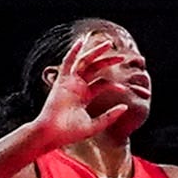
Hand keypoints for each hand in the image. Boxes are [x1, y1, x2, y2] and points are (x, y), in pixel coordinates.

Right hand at [30, 33, 133, 147]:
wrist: (52, 134)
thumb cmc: (70, 133)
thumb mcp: (95, 125)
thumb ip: (110, 116)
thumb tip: (125, 107)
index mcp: (84, 96)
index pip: (102, 84)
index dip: (114, 85)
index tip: (125, 88)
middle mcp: (77, 86)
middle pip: (94, 68)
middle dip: (107, 60)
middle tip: (122, 56)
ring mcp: (69, 82)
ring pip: (84, 62)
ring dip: (96, 52)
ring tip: (109, 43)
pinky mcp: (62, 81)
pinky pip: (67, 63)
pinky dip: (73, 52)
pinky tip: (80, 42)